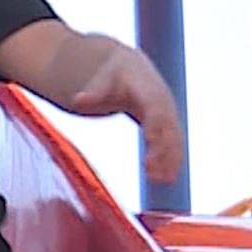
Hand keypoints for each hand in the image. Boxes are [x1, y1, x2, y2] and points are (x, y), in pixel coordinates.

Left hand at [69, 41, 185, 183]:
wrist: (131, 68)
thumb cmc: (114, 74)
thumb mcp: (103, 79)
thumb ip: (93, 92)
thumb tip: (76, 100)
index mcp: (149, 89)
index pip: (155, 108)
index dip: (155, 125)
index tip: (150, 143)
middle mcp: (164, 102)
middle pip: (167, 128)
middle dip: (162, 150)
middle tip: (151, 173)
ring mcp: (169, 114)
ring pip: (174, 138)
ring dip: (170, 160)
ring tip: (162, 182)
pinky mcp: (168, 125)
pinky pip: (174, 144)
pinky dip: (172, 161)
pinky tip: (167, 180)